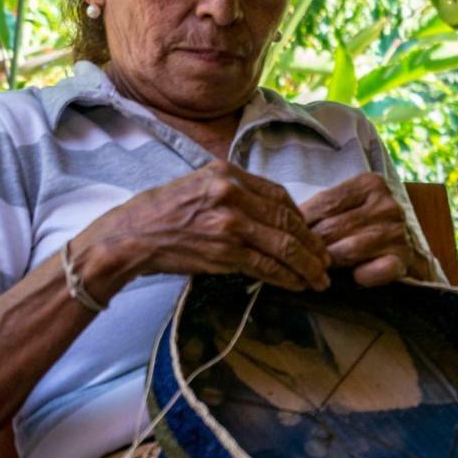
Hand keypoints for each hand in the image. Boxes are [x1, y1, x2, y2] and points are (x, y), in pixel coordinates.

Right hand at [75, 161, 330, 293]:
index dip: (301, 217)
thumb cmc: (162, 213)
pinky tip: (297, 284)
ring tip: (320, 278)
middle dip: (312, 244)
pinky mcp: (224, 250)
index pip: (279, 194)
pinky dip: (286, 277)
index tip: (311, 234)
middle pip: (287, 219)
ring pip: (283, 244)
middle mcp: (231, 192)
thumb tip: (271, 213)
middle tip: (327, 260)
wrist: (131, 236)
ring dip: (307, 265)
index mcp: (227, 172)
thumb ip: (234, 192)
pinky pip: (266, 265)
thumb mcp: (199, 185)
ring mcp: (229, 222)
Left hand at [300, 173, 431, 286]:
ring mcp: (396, 232)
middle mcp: (386, 205)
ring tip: (316, 269)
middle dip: (310, 246)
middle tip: (296, 257)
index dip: (300, 221)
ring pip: (347, 250)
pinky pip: (373, 272)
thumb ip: (323, 209)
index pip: (324, 203)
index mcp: (370, 184)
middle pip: (331, 228)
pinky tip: (354, 276)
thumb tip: (285, 221)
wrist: (409, 247)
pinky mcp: (402, 259)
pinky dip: (360, 276)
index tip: (287, 234)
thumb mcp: (348, 206)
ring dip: (329, 263)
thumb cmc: (367, 225)